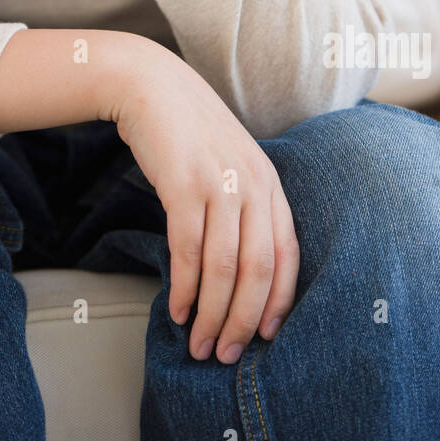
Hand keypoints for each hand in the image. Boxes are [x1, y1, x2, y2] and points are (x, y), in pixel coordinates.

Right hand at [109, 38, 298, 362]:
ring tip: (198, 343)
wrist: (151, 85)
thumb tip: (242, 271)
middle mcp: (253, 185)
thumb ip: (244, 205)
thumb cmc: (189, 131)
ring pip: (224, 267)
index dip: (280, 302)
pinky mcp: (184, 184)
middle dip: (243, 320)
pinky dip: (184, 287)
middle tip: (226, 355)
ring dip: (211, 313)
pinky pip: (187, 249)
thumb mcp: (231, 163)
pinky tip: (177, 309)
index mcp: (270, 183)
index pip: (288, 255)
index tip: (265, 337)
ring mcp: (220, 183)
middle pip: (259, 270)